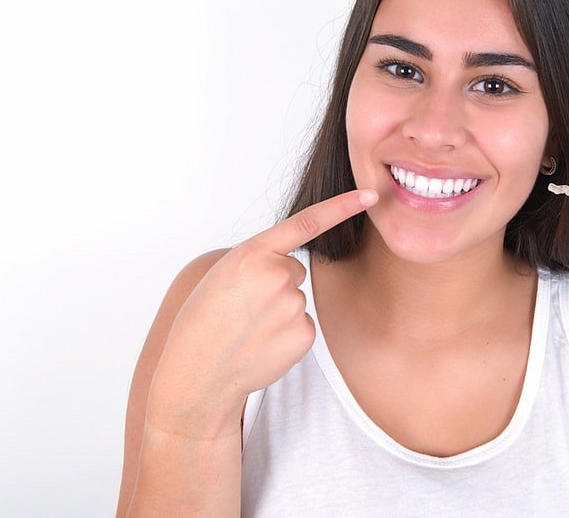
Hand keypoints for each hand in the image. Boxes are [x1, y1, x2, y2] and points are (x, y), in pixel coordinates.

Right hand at [146, 189, 377, 437]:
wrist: (198, 373)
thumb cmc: (204, 322)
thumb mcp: (222, 275)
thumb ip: (259, 261)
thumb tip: (293, 268)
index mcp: (252, 253)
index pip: (305, 222)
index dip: (342, 206)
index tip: (370, 195)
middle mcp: (276, 275)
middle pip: (294, 270)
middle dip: (275, 285)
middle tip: (244, 309)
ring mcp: (293, 305)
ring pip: (297, 299)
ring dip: (279, 312)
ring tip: (248, 329)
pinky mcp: (304, 333)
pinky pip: (303, 325)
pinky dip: (286, 335)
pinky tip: (262, 344)